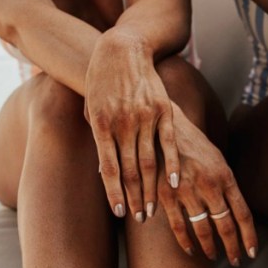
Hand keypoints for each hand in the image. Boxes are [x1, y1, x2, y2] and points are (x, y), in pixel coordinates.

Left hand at [85, 30, 178, 221]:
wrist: (121, 50)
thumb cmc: (102, 83)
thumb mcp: (92, 109)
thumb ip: (100, 140)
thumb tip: (104, 173)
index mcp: (102, 125)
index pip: (110, 168)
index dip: (115, 193)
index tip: (122, 213)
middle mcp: (123, 123)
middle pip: (131, 169)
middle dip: (136, 197)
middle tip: (142, 218)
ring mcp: (145, 117)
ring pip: (150, 160)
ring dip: (153, 188)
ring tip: (155, 208)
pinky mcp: (163, 111)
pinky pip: (170, 143)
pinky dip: (173, 164)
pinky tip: (175, 183)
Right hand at [157, 105, 257, 264]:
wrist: (165, 127)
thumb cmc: (195, 146)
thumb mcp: (218, 161)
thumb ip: (227, 186)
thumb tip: (236, 212)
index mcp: (226, 177)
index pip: (243, 214)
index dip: (249, 236)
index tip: (252, 252)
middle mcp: (209, 185)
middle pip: (226, 225)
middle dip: (233, 247)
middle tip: (236, 260)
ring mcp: (187, 191)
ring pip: (203, 229)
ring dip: (210, 247)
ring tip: (214, 256)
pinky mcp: (166, 194)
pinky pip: (178, 225)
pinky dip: (185, 241)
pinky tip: (190, 250)